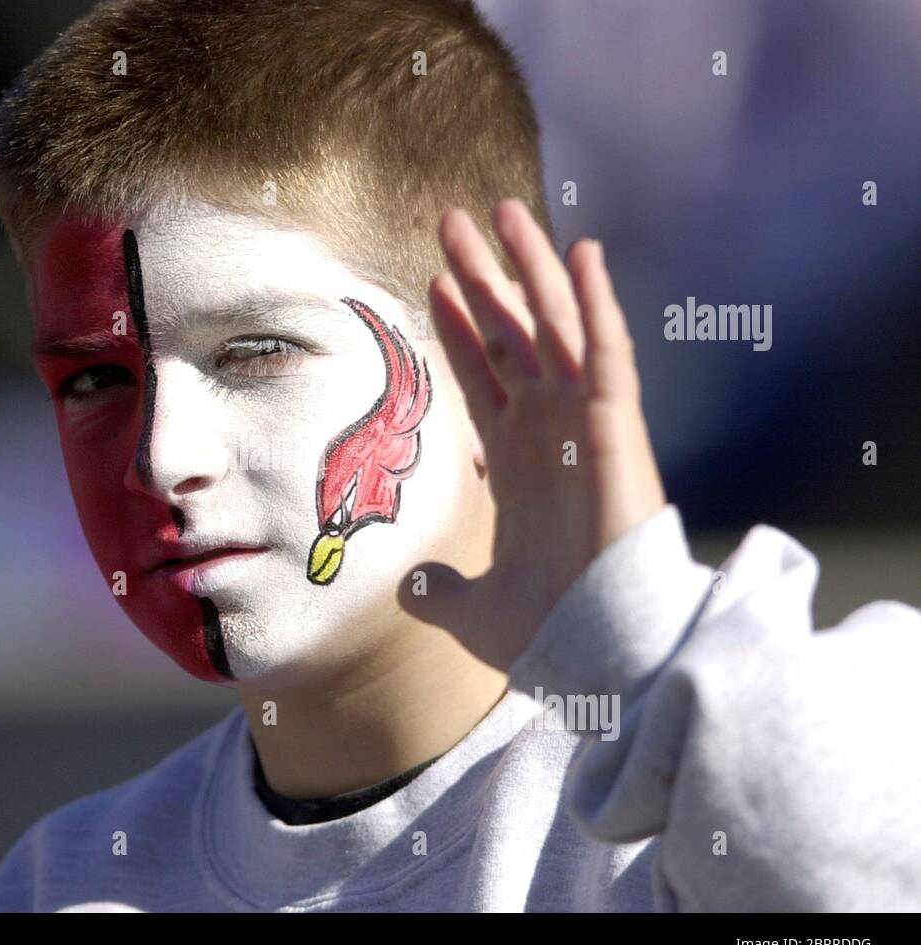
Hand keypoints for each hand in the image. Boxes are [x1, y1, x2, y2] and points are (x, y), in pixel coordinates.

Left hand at [405, 199, 667, 671]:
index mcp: (516, 461)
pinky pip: (605, 353)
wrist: (599, 654)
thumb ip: (437, 590)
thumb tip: (408, 587)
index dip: (459, 327)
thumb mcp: (470, 610)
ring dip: (529, 268)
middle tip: (452, 221)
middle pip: (509, 333)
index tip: (433, 282)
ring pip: (553, 326)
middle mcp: (548, 430)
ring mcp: (581, 423)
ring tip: (502, 210)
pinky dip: (595, 304)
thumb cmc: (549, 631)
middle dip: (482, 277)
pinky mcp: (616, 427)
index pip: (480, 375)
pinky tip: (579, 254)